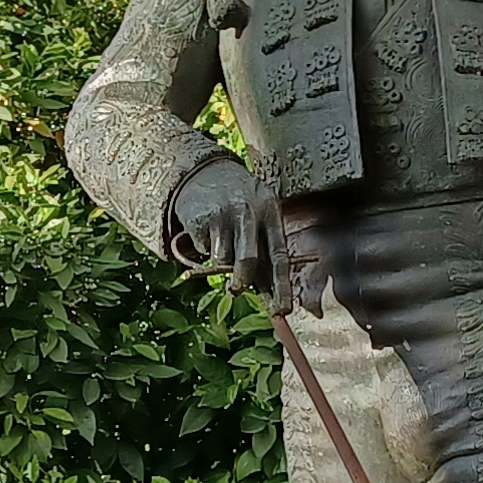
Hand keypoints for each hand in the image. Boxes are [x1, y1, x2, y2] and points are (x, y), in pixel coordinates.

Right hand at [169, 159, 276, 304]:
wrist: (205, 172)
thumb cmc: (239, 204)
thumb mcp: (258, 216)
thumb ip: (263, 249)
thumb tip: (272, 297)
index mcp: (270, 211)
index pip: (279, 255)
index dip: (281, 286)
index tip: (282, 310)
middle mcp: (249, 211)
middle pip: (248, 261)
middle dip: (241, 281)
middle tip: (236, 288)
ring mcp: (223, 213)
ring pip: (222, 260)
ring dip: (219, 260)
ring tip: (220, 240)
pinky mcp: (200, 218)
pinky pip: (202, 250)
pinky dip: (203, 248)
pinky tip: (206, 230)